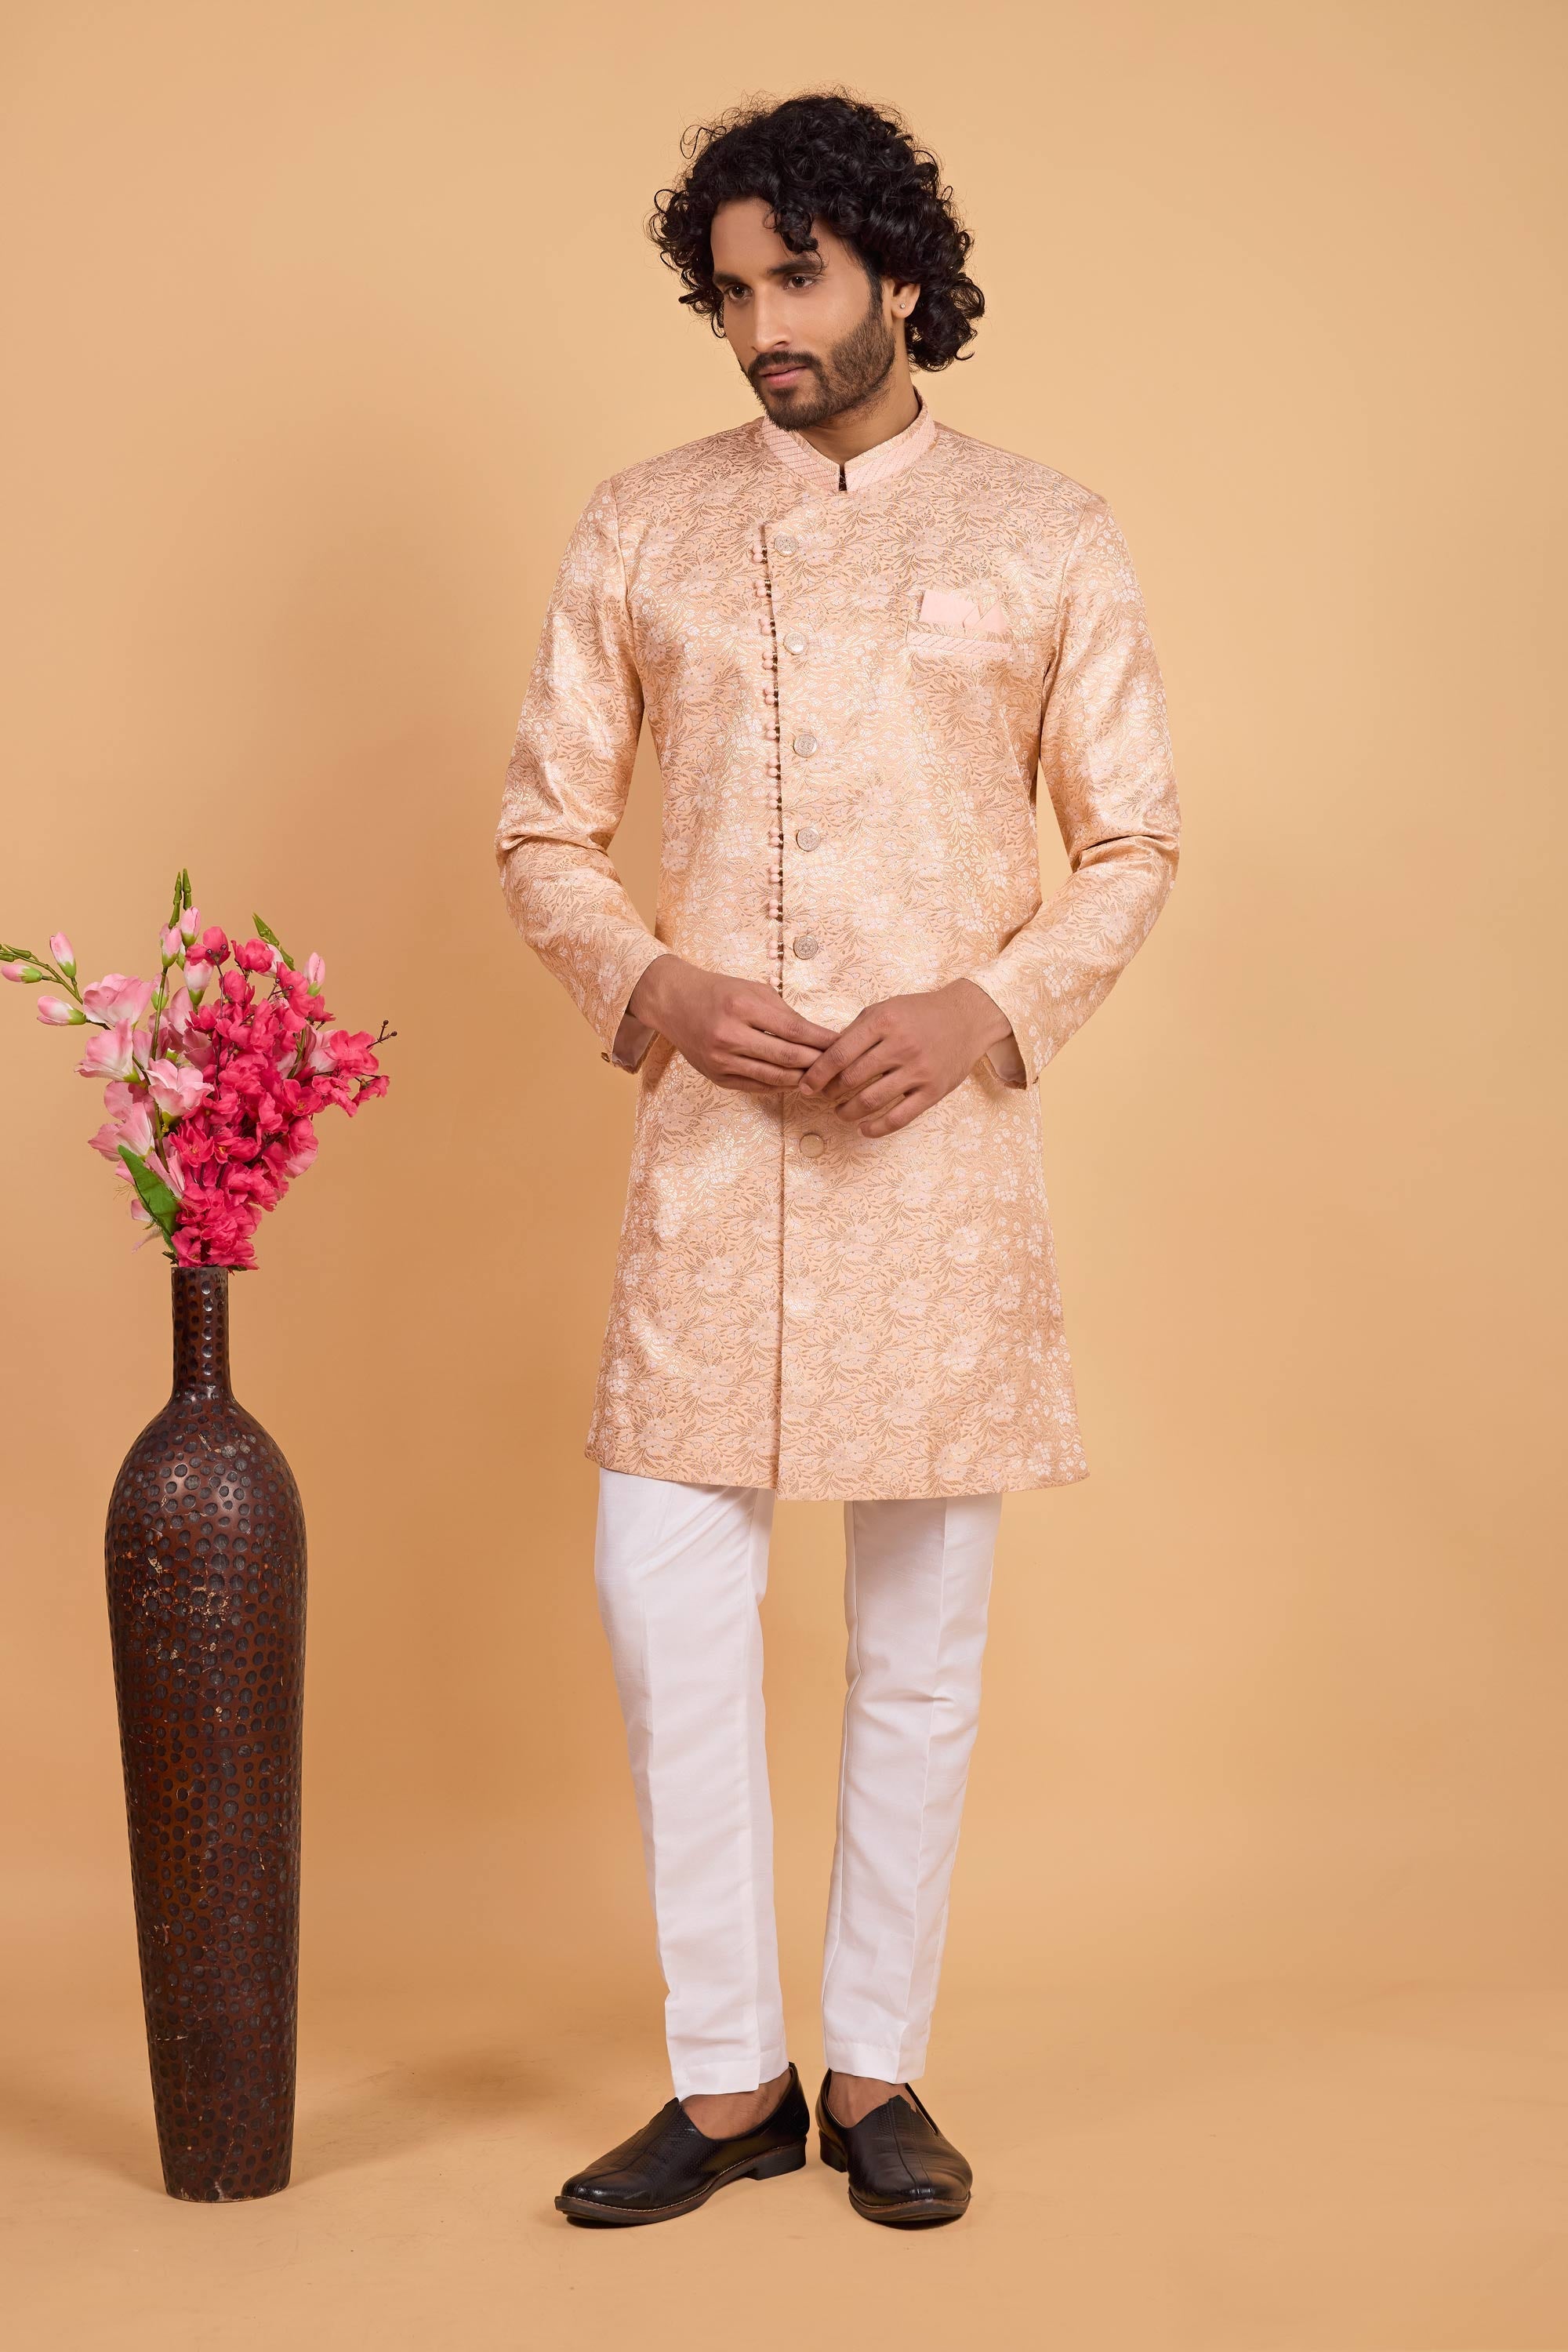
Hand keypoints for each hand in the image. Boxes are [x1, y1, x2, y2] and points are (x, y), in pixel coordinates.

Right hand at [627, 954, 840, 1090]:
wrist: (674, 1002)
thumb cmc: (719, 991)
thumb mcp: (753, 990)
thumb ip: (785, 1014)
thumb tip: (820, 1038)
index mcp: (742, 1006)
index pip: (795, 1031)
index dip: (822, 1041)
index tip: (842, 1044)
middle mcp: (729, 1035)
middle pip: (787, 1058)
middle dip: (817, 1063)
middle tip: (838, 1066)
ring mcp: (721, 1060)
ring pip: (774, 1078)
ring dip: (801, 1079)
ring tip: (821, 1077)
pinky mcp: (717, 1076)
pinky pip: (757, 1087)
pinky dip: (780, 1086)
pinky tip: (795, 1082)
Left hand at [797, 979, 1014, 1136]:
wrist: (967, 1018)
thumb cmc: (919, 1013)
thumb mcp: (885, 1010)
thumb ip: (856, 1032)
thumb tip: (824, 1059)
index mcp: (883, 1022)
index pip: (839, 1055)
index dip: (817, 1075)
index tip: (805, 1086)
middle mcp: (900, 1046)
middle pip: (851, 1079)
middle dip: (829, 1093)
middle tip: (823, 1097)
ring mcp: (918, 1070)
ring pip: (870, 1101)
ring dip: (847, 1112)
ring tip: (840, 1113)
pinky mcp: (933, 1090)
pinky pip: (899, 1118)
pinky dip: (876, 1128)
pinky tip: (864, 1129)